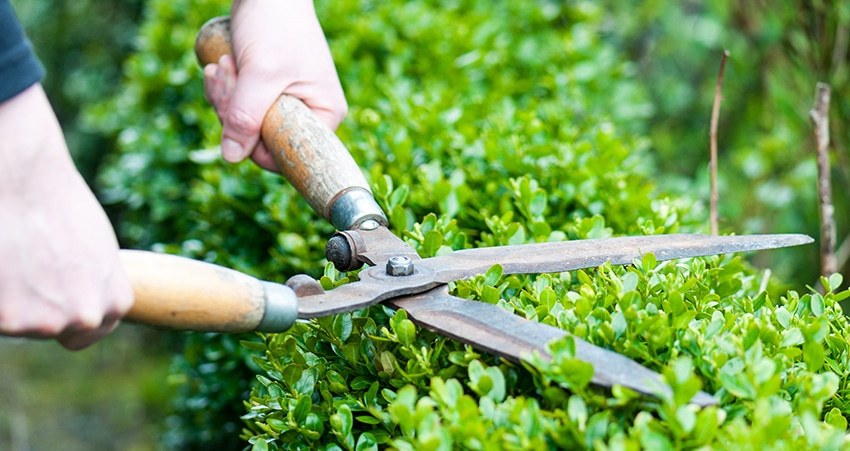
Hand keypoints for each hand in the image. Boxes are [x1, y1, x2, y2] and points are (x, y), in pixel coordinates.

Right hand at [0, 85, 133, 349]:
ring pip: (18, 323)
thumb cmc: (58, 204)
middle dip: (36, 305)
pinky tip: (2, 263)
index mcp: (114, 302)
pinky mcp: (8, 319)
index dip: (69, 316)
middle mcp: (86, 317)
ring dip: (10, 300)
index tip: (55, 301)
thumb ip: (93, 283)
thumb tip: (83, 296)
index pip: (91, 331)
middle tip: (27, 266)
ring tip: (13, 257)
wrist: (23, 179)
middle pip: (50, 328)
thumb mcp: (97, 250)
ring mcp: (46, 322)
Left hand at [203, 0, 347, 171]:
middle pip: (262, 140)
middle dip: (235, 111)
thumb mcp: (261, 74)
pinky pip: (240, 107)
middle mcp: (310, 113)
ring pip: (246, 124)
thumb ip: (246, 117)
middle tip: (228, 74)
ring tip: (225, 65)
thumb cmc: (276, 27)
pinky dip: (225, 90)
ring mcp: (287, 102)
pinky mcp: (267, 91)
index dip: (257, 143)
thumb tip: (231, 156)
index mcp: (325, 115)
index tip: (238, 114)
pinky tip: (220, 66)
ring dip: (226, 97)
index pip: (289, 154)